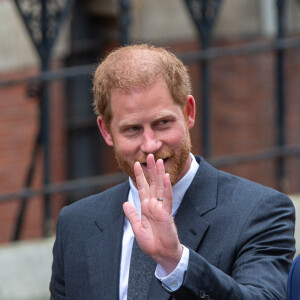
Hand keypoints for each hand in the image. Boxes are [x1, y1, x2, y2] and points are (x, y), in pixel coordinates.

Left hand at [123, 154, 182, 272]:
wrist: (161, 253)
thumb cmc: (151, 242)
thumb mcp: (137, 227)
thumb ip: (132, 214)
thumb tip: (125, 203)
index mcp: (146, 207)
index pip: (142, 188)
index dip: (139, 176)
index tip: (136, 164)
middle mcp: (154, 204)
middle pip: (152, 183)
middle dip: (150, 170)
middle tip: (149, 155)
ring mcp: (161, 207)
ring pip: (160, 187)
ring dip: (158, 174)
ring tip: (157, 161)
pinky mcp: (166, 213)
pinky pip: (167, 197)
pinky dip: (166, 187)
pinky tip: (165, 176)